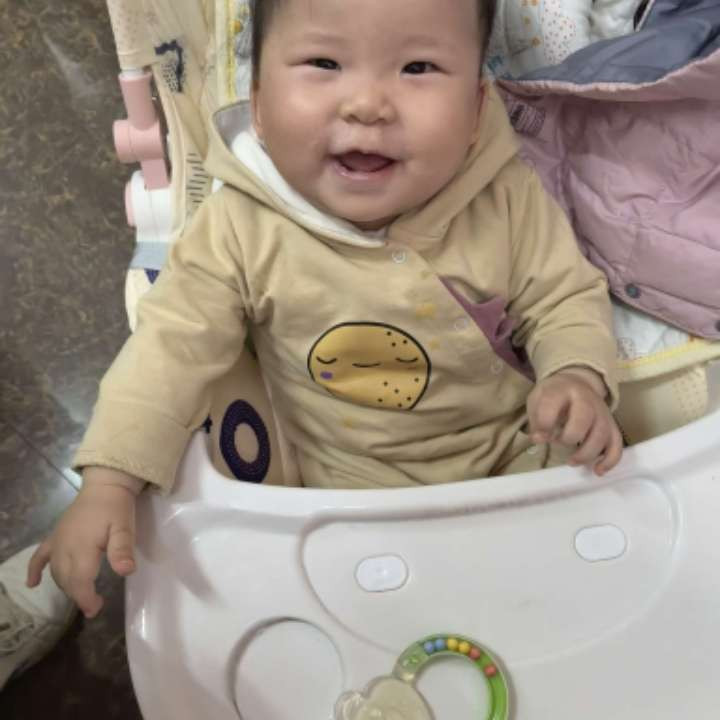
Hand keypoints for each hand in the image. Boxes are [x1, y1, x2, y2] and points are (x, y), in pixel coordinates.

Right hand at [26, 466, 143, 617]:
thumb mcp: (125, 528)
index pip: (80, 581)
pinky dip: (34, 570)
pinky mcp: (54, 536)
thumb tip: (125, 572)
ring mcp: (57, 542)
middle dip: (79, 595)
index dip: (86, 599)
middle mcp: (64, 547)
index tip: (95, 609)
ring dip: (66, 586)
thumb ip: (122, 550)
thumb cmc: (117, 508)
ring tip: (81, 594)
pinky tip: (32, 584)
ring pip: (56, 572)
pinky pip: (39, 556)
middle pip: (67, 580)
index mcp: (82, 547)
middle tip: (94, 605)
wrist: (105, 486)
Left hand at [527, 367, 622, 475]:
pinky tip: (598, 471)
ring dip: (587, 453)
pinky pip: (617, 443)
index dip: (544, 422)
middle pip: (584, 417)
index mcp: (562, 390)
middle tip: (558, 444)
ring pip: (602, 433)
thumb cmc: (553, 396)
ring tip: (572, 462)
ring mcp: (602, 412)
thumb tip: (539, 439)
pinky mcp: (612, 425)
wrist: (577, 383)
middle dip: (570, 436)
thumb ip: (536, 419)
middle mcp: (585, 399)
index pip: (553, 403)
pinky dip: (610, 460)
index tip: (538, 437)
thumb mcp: (537, 400)